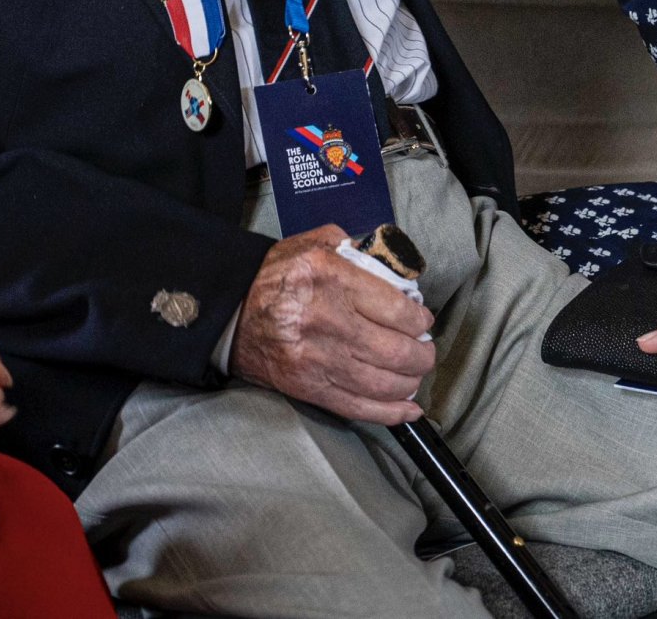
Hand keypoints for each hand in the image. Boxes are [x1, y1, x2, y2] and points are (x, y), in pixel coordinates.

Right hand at [230, 225, 435, 424]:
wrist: (229, 311)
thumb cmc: (275, 275)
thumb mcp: (315, 244)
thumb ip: (358, 250)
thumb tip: (395, 269)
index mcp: (331, 277)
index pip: (396, 308)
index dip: (420, 318)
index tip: (423, 319)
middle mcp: (327, 320)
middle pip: (396, 350)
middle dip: (423, 354)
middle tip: (426, 348)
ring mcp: (318, 359)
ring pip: (383, 383)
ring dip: (411, 382)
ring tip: (416, 372)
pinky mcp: (309, 388)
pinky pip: (360, 408)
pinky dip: (391, 412)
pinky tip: (408, 408)